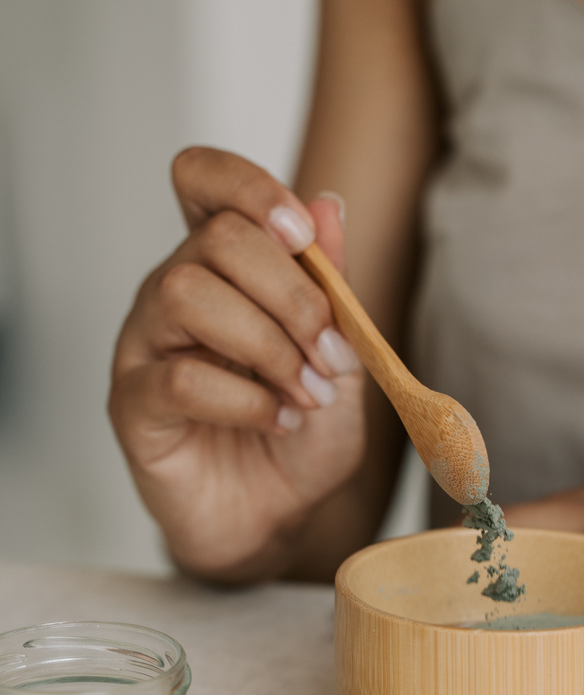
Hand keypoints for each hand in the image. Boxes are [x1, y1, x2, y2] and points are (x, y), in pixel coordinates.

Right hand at [109, 147, 364, 580]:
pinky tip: (276, 420)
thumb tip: (328, 204)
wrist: (273, 515)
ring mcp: (145, 344)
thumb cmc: (301, 434)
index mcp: (222, 265)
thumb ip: (331, 288)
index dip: (250, 186)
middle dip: (292, 294)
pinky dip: (244, 400)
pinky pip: (178, 378)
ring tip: (306, 394)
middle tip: (330, 355)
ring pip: (186, 294)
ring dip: (267, 346)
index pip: (204, 179)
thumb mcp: (339, 358)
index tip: (303, 236)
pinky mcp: (133, 404)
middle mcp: (173, 290)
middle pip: (215, 238)